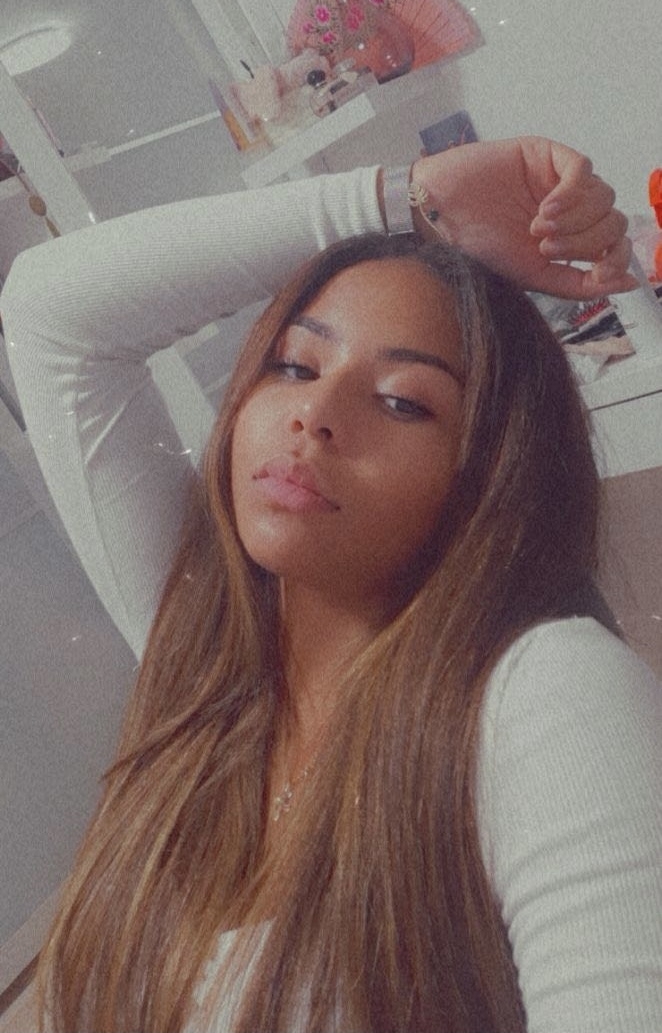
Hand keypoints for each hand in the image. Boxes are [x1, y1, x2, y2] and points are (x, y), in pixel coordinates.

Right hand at [411, 137, 637, 298]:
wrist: (443, 215)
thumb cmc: (480, 245)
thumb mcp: (534, 275)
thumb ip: (579, 284)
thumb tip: (627, 284)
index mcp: (571, 239)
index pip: (615, 244)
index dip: (616, 259)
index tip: (598, 272)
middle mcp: (572, 210)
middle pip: (612, 221)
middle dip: (584, 241)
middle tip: (544, 247)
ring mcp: (561, 181)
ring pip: (602, 196)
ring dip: (575, 219)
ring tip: (538, 228)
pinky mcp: (548, 155)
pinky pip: (582, 169)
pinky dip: (571, 193)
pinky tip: (546, 209)